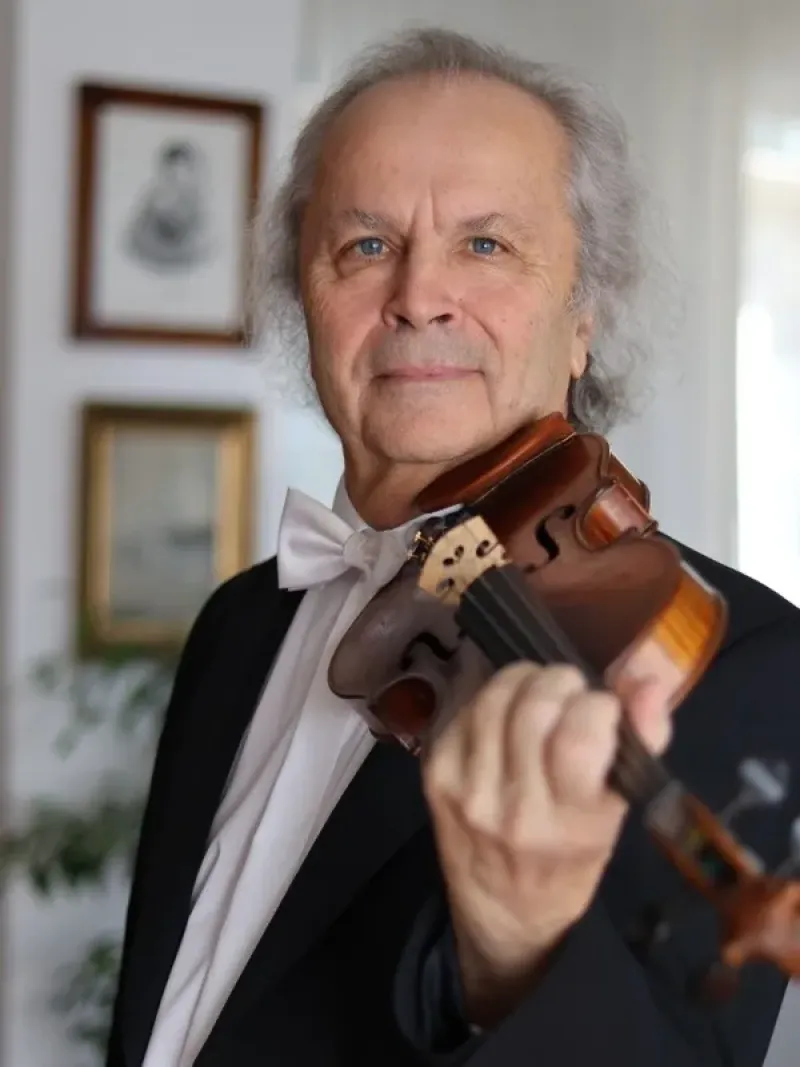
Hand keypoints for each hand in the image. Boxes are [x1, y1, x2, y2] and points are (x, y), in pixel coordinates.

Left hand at [421, 661, 672, 1027]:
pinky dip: (493, 696)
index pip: (578, 739)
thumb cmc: (572, 855)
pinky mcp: (434, 772)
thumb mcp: (617, 811)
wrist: (501, 907)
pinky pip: (466, 706)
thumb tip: (650, 683)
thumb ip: (643, 742)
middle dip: (562, 682)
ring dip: (526, 679)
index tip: (605, 711)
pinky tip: (507, 713)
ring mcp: (467, 790)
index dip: (597, 706)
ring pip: (496, 698)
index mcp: (569, 824)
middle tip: (573, 693)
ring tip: (541, 693)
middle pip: (534, 707)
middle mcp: (513, 808)